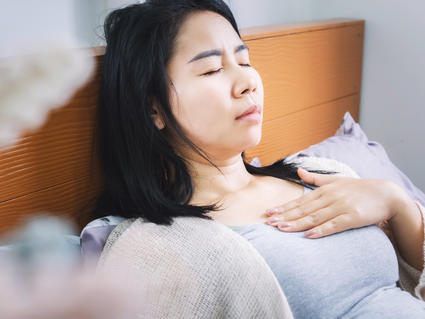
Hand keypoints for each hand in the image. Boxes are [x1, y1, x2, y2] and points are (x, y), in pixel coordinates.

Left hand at [264, 168, 404, 238]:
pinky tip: (309, 235)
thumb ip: (316, 179)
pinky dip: (321, 230)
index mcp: (324, 190)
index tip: (269, 213)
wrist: (387, 194)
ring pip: (315, 217)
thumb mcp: (336, 180)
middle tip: (268, 222)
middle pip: (303, 209)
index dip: (284, 207)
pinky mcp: (353, 217)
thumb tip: (298, 171)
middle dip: (285, 216)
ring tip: (281, 229)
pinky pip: (334, 225)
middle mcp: (330, 197)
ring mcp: (341, 207)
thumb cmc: (359, 189)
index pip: (300, 201)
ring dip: (297, 223)